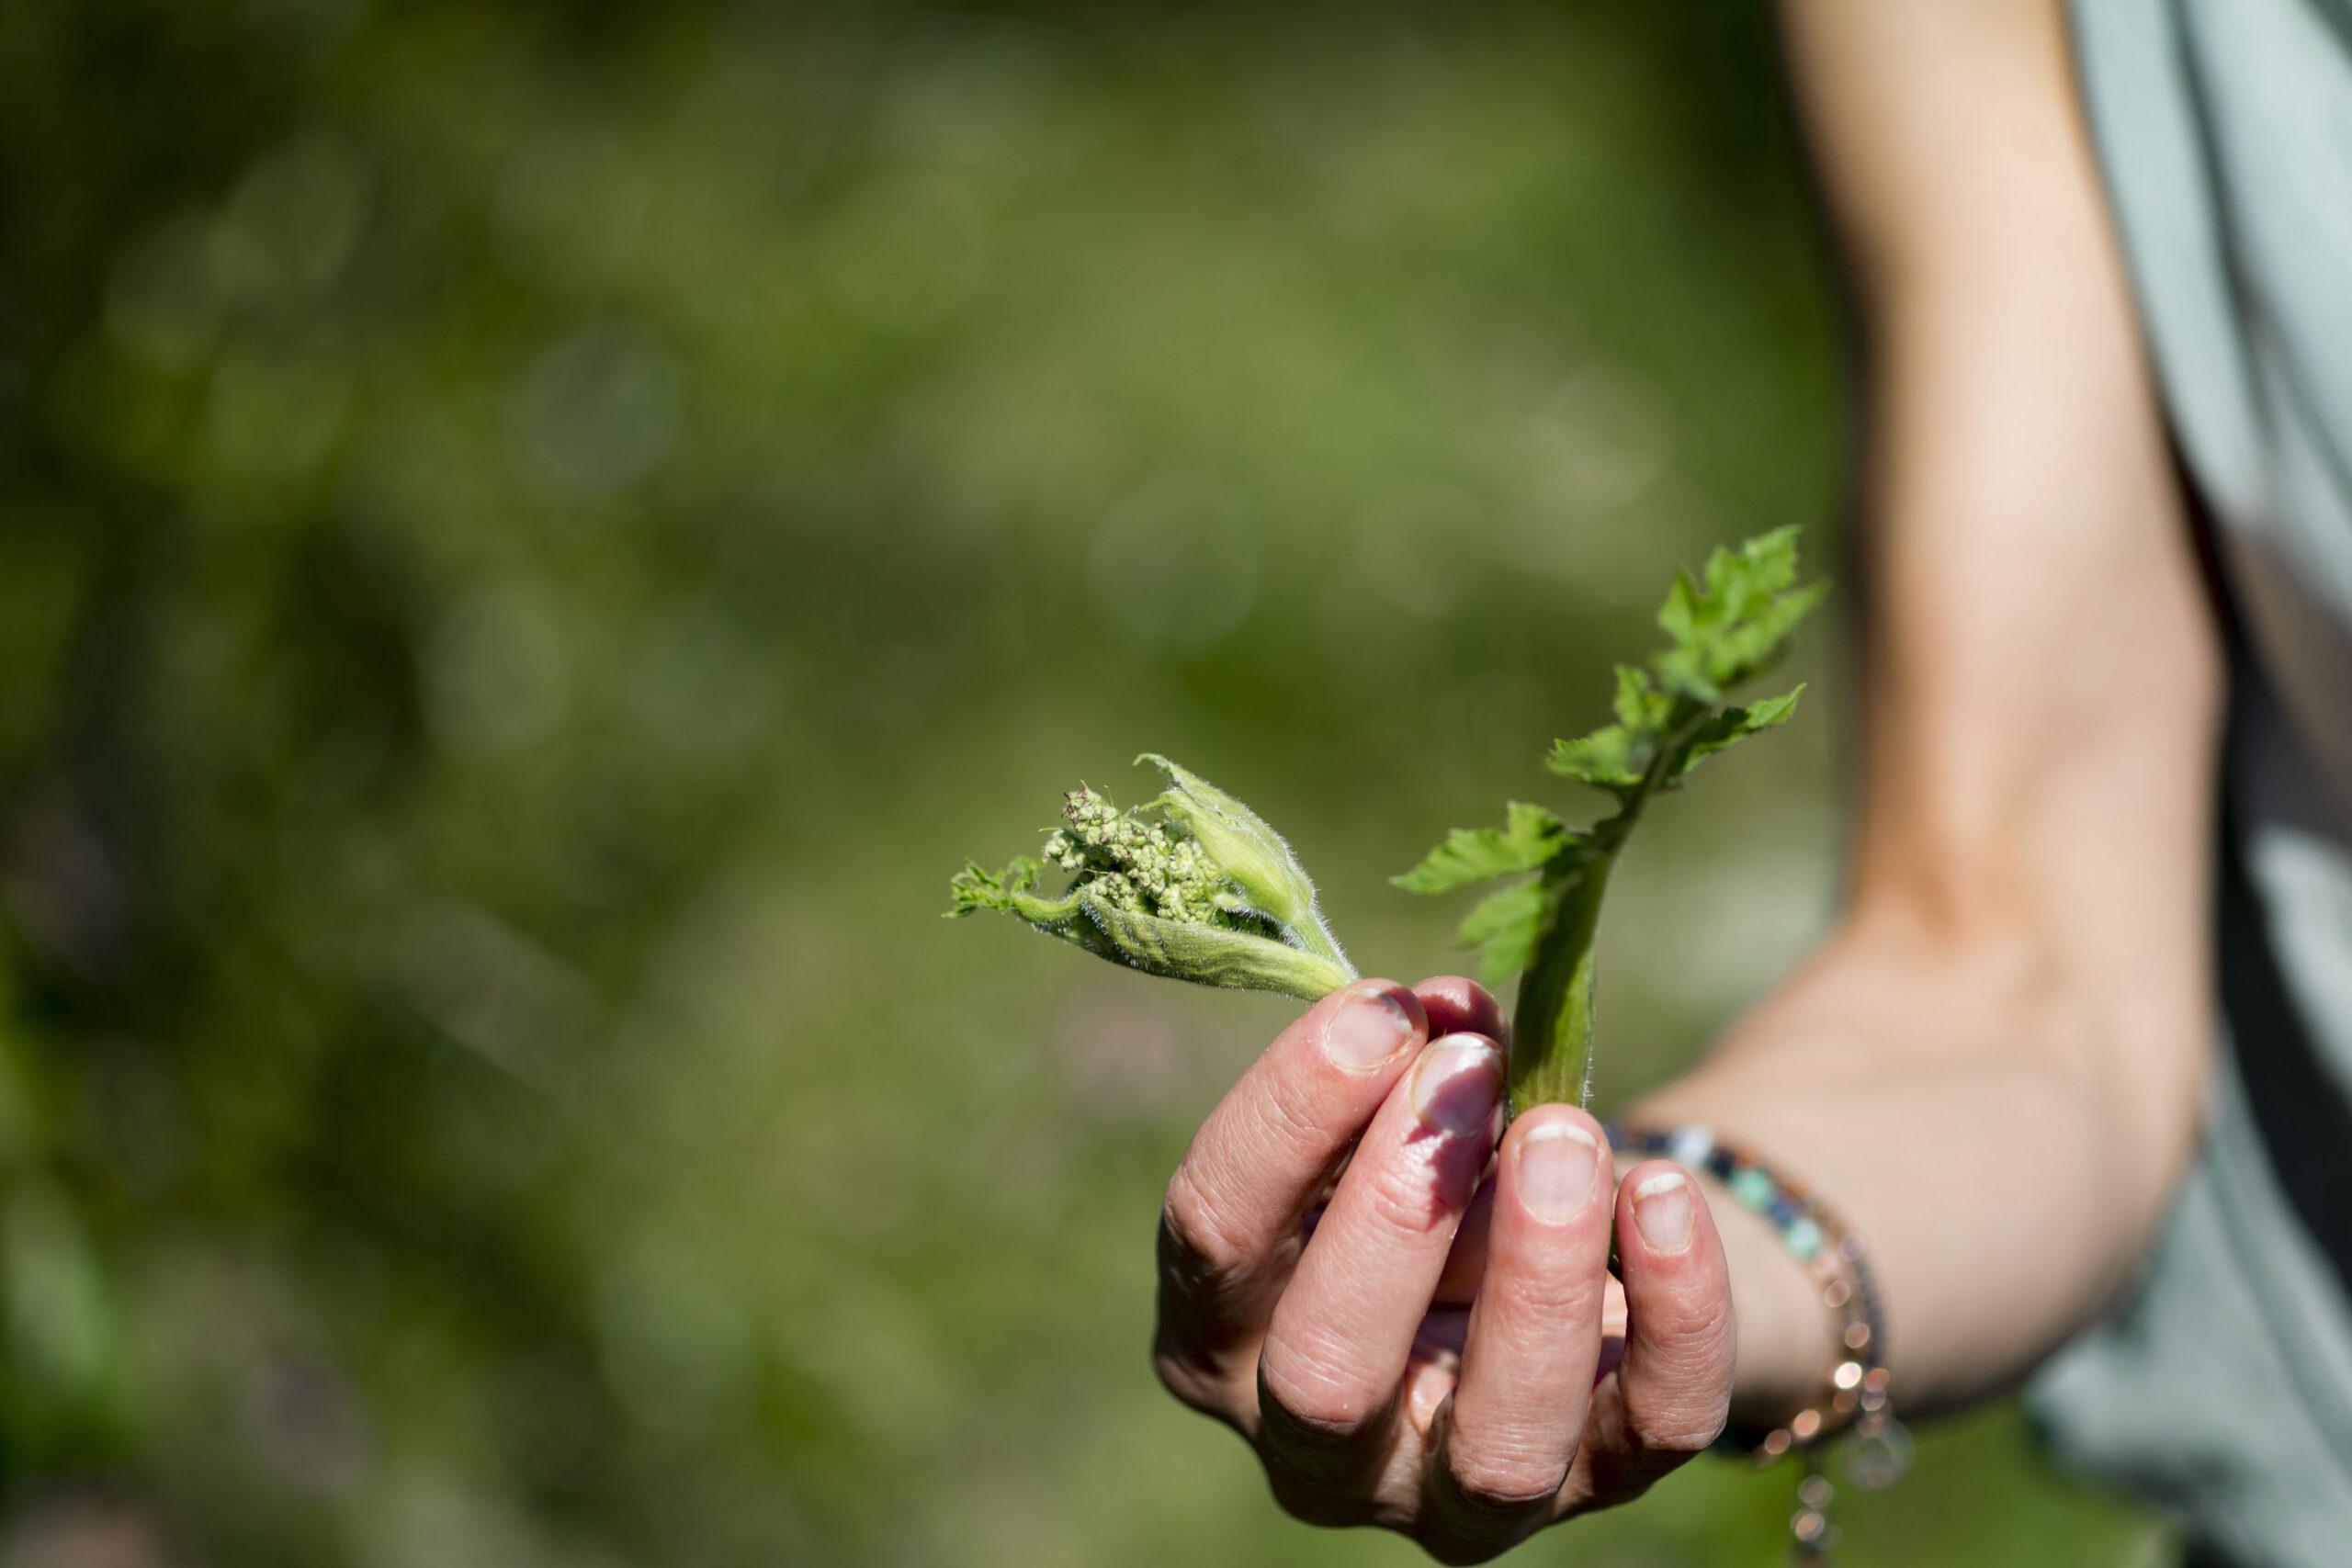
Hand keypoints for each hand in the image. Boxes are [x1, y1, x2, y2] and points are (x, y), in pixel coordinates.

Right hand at [1152, 977, 1736, 1563]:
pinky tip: (1661, 1190)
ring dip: (1534, 1271)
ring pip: (1496, 1446)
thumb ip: (1407, 1061)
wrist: (1571, 1273)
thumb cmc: (1440, 1182)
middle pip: (1323, 1374)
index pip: (1215, 1238)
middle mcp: (1322, 1450)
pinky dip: (1675, 1304)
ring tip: (1564, 1134)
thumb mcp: (1398, 1121)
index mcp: (1223, 1336)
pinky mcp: (1607, 1487)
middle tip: (1465, 1074)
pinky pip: (1655, 1423)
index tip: (1380, 1009)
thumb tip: (1445, 1013)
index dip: (1290, 1114)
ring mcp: (1463, 1498)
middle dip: (1395, 1211)